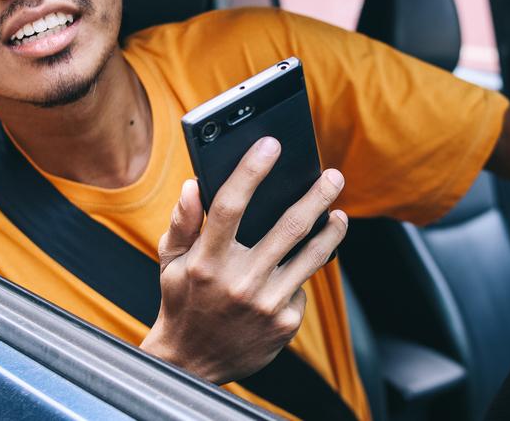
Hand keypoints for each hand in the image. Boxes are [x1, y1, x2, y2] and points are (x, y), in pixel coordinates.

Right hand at [139, 137, 347, 383]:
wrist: (192, 365)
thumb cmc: (182, 303)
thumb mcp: (171, 263)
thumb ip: (183, 223)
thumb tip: (194, 186)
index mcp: (206, 261)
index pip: (230, 206)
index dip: (251, 171)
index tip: (271, 145)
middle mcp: (239, 282)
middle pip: (288, 226)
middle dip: (316, 196)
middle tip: (334, 175)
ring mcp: (266, 305)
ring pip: (310, 256)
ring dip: (331, 230)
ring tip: (339, 214)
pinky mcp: (284, 323)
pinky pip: (301, 287)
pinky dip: (300, 274)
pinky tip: (295, 270)